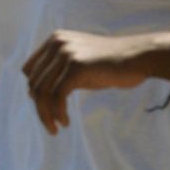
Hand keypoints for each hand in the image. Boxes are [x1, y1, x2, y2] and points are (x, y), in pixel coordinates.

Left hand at [22, 29, 168, 134]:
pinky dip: (58, 112)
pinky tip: (65, 122)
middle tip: (50, 125)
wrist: (140, 58)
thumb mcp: (77, 64)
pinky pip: (58, 95)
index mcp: (54, 40)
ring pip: (43, 91)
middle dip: (40, 108)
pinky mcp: (77, 66)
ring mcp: (66, 53)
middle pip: (35, 83)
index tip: (44, 109)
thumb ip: (56, 73)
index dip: (33, 92)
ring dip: (46, 114)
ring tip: (54, 128)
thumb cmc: (110, 65)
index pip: (29, 70)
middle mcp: (57, 44)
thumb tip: (32, 94)